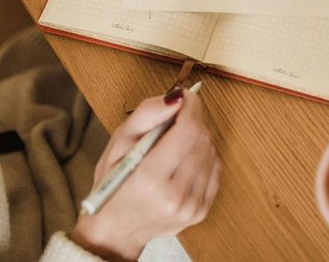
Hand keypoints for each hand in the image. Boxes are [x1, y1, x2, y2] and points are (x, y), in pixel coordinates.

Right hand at [71, 89, 220, 261]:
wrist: (116, 231)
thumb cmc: (113, 184)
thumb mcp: (117, 144)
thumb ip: (146, 116)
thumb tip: (177, 97)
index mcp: (148, 179)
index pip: (187, 131)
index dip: (191, 107)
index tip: (186, 96)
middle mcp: (174, 196)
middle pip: (202, 140)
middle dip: (192, 120)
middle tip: (177, 118)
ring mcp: (190, 207)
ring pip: (211, 152)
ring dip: (198, 138)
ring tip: (176, 142)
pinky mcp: (201, 212)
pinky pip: (215, 169)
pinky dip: (203, 156)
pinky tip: (184, 159)